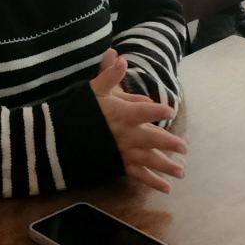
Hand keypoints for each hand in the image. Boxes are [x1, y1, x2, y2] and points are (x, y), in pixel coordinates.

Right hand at [91, 50, 185, 192]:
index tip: (170, 111)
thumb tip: (119, 55)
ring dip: (166, 166)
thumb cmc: (79, 112)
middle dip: (169, 143)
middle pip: (152, 139)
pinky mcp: (118, 165)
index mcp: (121, 114)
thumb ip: (109, 74)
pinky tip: (166, 188)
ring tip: (182, 172)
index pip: (143, 110)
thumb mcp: (93, 90)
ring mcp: (123, 152)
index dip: (156, 110)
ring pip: (149, 160)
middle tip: (184, 148)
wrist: (59, 140)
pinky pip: (138, 174)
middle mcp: (125, 134)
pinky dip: (152, 182)